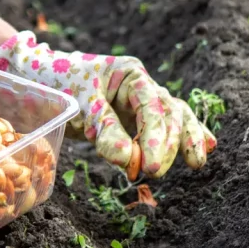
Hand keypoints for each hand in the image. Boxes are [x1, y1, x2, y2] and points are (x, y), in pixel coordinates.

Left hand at [0, 31, 216, 177]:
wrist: (42, 76)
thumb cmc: (60, 82)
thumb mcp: (80, 104)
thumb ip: (104, 129)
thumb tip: (128, 159)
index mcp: (130, 75)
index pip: (153, 107)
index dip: (156, 138)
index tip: (151, 165)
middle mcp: (142, 86)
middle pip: (169, 114)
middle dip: (167, 144)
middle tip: (153, 172)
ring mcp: (142, 101)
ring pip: (174, 118)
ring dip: (184, 140)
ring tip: (196, 162)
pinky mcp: (137, 117)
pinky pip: (165, 125)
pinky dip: (185, 135)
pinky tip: (205, 146)